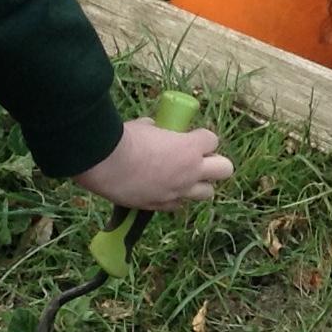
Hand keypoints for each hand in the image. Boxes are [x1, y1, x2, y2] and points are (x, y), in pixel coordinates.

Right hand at [73, 115, 231, 210]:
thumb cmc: (125, 139)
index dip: (202, 138)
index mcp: (189, 147)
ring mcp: (179, 191)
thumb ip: (157, 129)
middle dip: (215, 164)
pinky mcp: (163, 205)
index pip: (212, 140)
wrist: (106, 164)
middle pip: (225, 170)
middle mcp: (191, 171)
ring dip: (199, 184)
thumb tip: (154, 128)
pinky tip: (162, 189)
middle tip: (198, 160)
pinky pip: (179, 204)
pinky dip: (176, 197)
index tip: (191, 137)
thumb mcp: (145, 127)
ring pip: (207, 193)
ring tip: (184, 178)